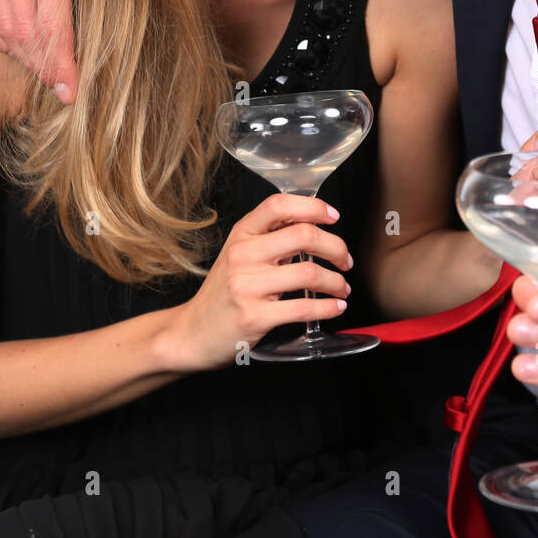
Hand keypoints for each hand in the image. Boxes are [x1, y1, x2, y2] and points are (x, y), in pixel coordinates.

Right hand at [0, 0, 76, 103]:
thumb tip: (110, 28)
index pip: (53, 28)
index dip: (62, 67)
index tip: (70, 92)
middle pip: (26, 36)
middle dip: (45, 67)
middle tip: (62, 85)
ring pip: (4, 29)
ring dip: (25, 56)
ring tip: (46, 68)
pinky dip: (2, 37)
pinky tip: (19, 46)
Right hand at [158, 194, 352, 371]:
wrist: (192, 333)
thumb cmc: (223, 293)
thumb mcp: (239, 255)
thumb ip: (271, 238)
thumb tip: (314, 224)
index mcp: (241, 234)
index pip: (279, 205)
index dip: (313, 206)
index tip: (333, 217)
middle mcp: (242, 255)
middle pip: (304, 235)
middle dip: (336, 247)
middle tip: (345, 260)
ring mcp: (246, 286)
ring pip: (308, 273)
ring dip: (335, 281)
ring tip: (342, 288)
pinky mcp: (254, 317)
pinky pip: (303, 308)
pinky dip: (328, 308)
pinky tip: (335, 307)